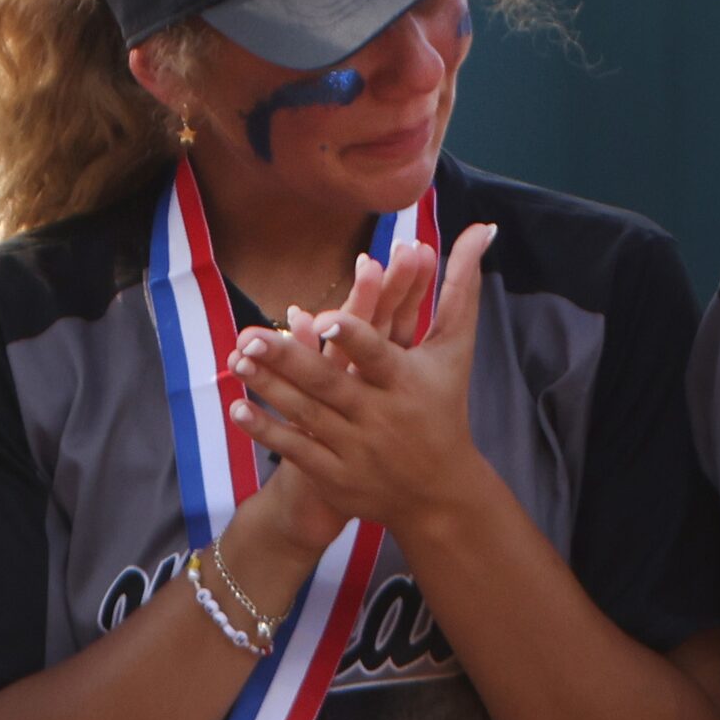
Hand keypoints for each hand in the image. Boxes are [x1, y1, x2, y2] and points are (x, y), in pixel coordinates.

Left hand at [228, 223, 499, 537]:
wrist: (440, 493)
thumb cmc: (445, 405)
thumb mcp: (456, 350)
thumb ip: (461, 288)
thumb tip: (483, 226)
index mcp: (409, 382)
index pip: (380, 357)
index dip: (356, 339)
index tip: (328, 318)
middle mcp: (380, 415)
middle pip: (330, 384)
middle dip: (290, 360)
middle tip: (250, 334)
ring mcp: (355, 447)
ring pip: (305, 414)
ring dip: (268, 387)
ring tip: (236, 357)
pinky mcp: (334, 473)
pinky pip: (295, 449)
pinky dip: (266, 430)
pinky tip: (235, 407)